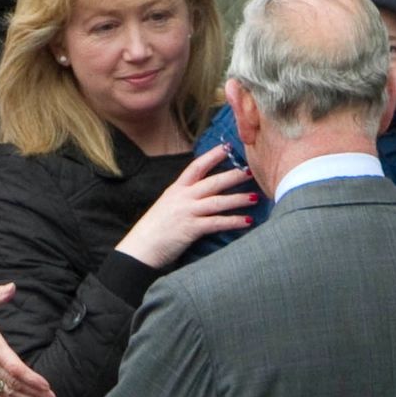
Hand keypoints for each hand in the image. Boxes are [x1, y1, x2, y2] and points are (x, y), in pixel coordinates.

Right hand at [116, 146, 255, 268]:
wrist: (140, 249)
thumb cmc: (153, 230)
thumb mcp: (167, 206)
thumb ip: (183, 198)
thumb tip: (201, 195)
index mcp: (176, 189)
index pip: (196, 166)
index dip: (212, 156)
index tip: (227, 147)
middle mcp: (182, 197)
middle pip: (212, 182)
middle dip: (233, 176)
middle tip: (250, 171)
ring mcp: (187, 212)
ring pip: (218, 201)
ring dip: (238, 199)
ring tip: (255, 197)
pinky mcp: (191, 229)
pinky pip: (217, 223)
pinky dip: (233, 221)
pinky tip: (247, 221)